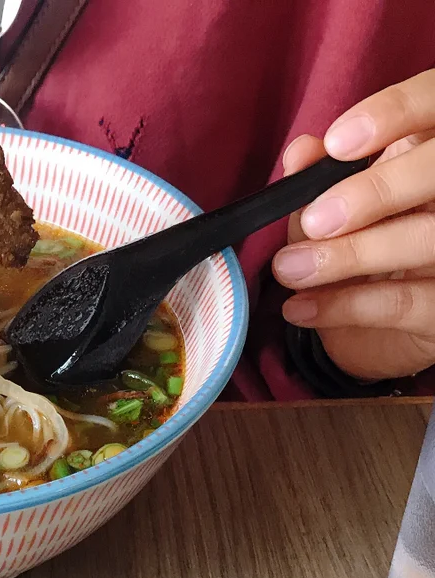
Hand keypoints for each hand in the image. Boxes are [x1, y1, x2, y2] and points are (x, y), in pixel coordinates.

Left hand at [274, 69, 434, 380]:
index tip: (337, 142)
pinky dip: (345, 305)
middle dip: (377, 191)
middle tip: (316, 219)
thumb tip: (301, 151)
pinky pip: (407, 302)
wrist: (379, 333)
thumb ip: (323, 180)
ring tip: (289, 269)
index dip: (396, 113)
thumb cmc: (363, 250)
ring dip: (349, 255)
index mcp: (434, 152)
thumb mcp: (339, 210)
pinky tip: (299, 308)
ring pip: (426, 238)